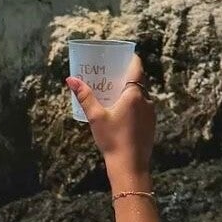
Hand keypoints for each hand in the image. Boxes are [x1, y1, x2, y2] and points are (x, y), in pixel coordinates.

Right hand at [66, 54, 154, 184]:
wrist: (130, 165)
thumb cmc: (112, 139)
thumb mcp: (95, 117)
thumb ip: (84, 96)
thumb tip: (71, 79)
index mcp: (134, 94)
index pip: (137, 68)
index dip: (131, 59)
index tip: (123, 55)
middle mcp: (146, 101)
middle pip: (140, 80)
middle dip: (127, 75)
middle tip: (112, 74)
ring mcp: (151, 113)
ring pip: (142, 95)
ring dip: (131, 91)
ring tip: (114, 93)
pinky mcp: (151, 124)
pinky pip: (143, 107)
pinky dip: (134, 104)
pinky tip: (122, 112)